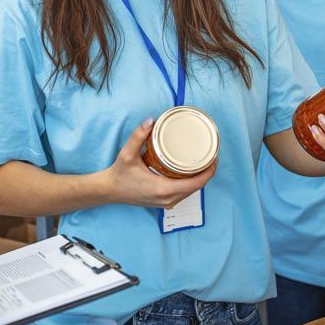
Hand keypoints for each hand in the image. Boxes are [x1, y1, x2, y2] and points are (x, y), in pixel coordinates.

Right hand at [100, 118, 215, 208]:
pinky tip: (192, 173)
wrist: (110, 191)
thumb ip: (138, 136)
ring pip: (192, 192)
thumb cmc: (119, 174)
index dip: (209, 171)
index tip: (214, 157)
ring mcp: (167, 203)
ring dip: (200, 178)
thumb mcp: (127, 154)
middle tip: (209, 155)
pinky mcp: (165, 203)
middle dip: (207, 172)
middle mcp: (168, 199)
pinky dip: (191, 184)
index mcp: (163, 189)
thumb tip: (151, 121)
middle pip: (197, 187)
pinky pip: (184, 193)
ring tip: (203, 161)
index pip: (197, 183)